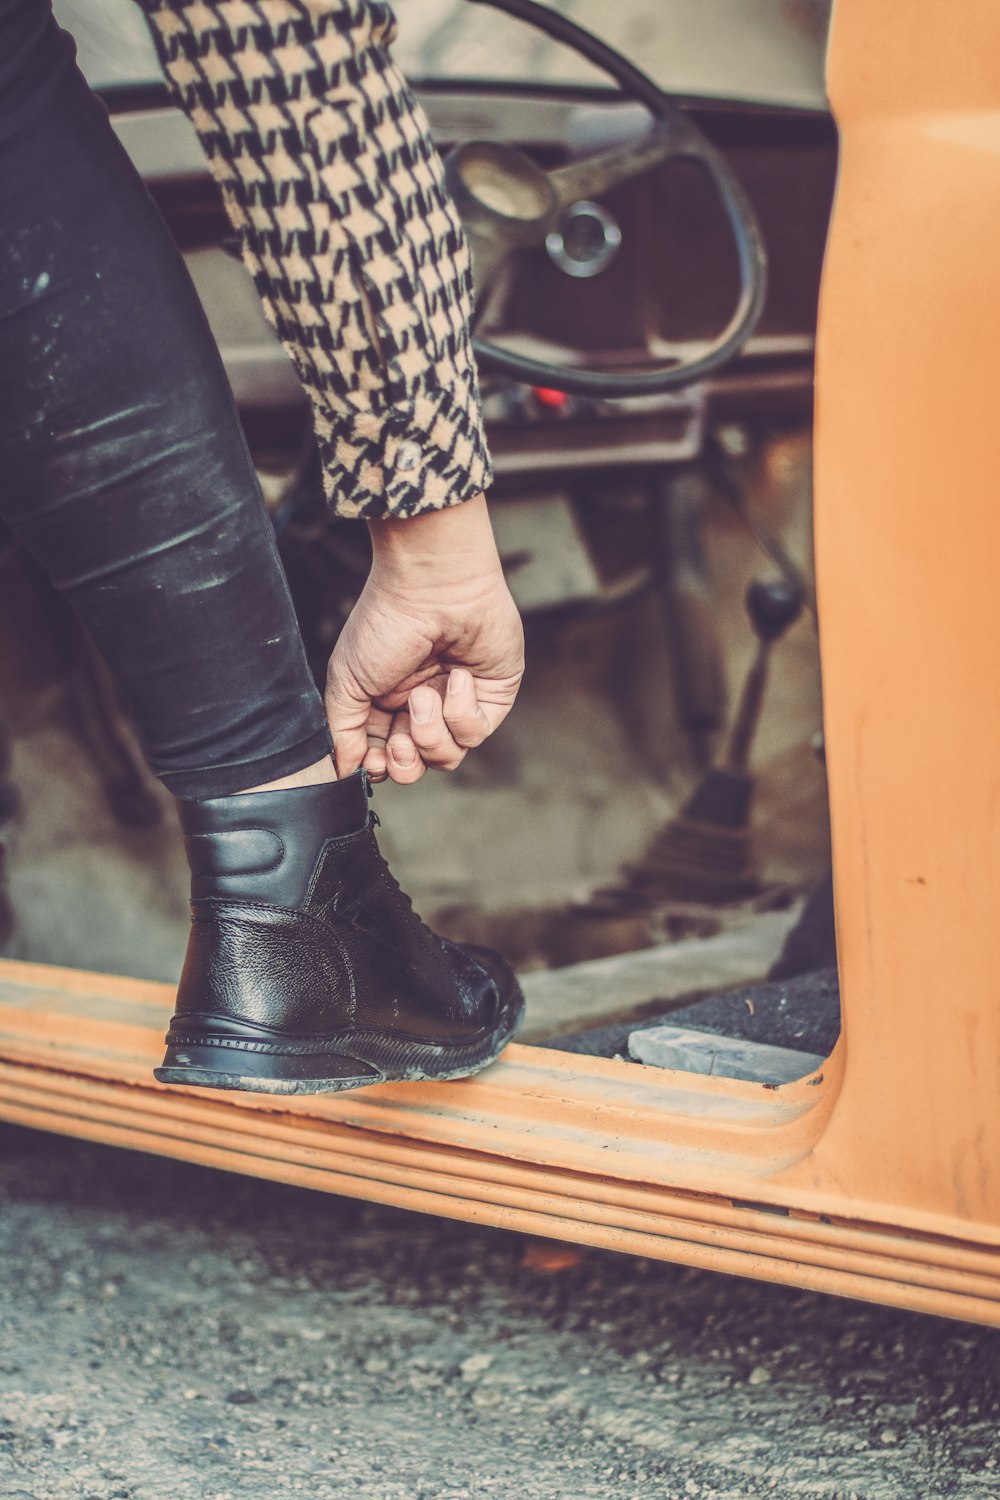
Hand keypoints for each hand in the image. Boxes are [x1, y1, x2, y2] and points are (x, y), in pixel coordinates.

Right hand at [325, 496, 523, 783]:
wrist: (434, 586)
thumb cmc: (386, 623)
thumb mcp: (347, 679)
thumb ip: (342, 730)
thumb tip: (344, 770)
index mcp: (385, 704)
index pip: (383, 757)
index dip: (378, 766)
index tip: (371, 758)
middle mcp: (422, 707)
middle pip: (417, 766)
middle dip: (406, 762)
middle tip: (399, 739)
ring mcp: (457, 703)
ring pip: (447, 757)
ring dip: (431, 731)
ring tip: (424, 694)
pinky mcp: (491, 697)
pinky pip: (476, 731)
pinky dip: (461, 709)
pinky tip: (457, 675)